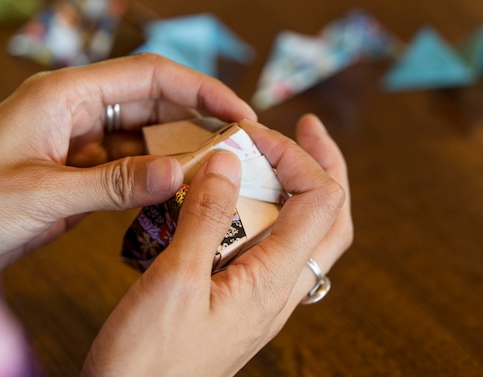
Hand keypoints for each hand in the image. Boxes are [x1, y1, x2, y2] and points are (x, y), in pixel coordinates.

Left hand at [0, 54, 256, 273]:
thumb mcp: (44, 193)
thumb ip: (114, 183)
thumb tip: (180, 174)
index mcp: (65, 95)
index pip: (149, 76)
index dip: (200, 89)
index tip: (239, 112)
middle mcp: (77, 111)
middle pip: (153, 103)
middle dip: (198, 120)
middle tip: (238, 145)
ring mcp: (79, 141)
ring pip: (145, 136)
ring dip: (179, 151)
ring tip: (216, 171)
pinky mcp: (80, 171)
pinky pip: (129, 166)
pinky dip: (155, 177)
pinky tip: (179, 191)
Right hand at [81, 115, 351, 376]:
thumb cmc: (150, 362)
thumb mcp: (174, 280)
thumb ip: (207, 218)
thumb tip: (231, 160)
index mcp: (273, 281)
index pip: (320, 199)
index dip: (296, 155)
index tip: (253, 133)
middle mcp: (280, 289)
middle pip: (332, 218)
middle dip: (326, 165)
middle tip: (307, 128)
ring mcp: (265, 298)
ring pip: (308, 234)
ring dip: (300, 188)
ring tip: (276, 157)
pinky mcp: (243, 301)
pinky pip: (274, 249)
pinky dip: (269, 214)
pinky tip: (239, 204)